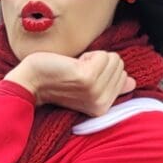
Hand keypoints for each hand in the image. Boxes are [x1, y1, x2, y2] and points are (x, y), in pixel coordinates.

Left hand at [6, 50, 135, 117]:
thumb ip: (111, 85)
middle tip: (76, 74)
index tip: (83, 79)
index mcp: (104, 108)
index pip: (124, 74)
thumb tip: (131, 82)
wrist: (32, 82)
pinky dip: (88, 55)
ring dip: (93, 59)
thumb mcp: (88, 86)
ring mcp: (95, 91)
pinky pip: (103, 55)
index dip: (102, 70)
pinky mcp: (87, 79)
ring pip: (113, 59)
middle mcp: (102, 103)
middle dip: (99, 63)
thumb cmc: (57, 81)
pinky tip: (72, 66)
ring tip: (74, 71)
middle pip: (119, 65)